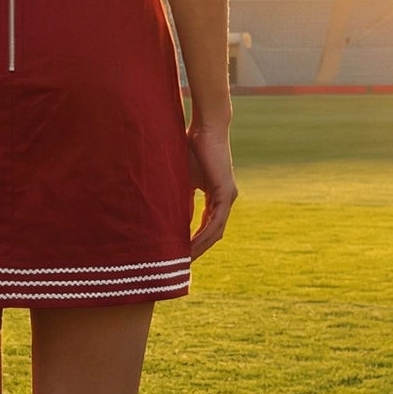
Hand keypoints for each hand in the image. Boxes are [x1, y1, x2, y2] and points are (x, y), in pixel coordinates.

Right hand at [187, 120, 235, 259]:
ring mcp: (228, 197)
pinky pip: (216, 221)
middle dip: (198, 250)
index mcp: (216, 196)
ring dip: (201, 247)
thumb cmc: (191, 148)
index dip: (195, 241)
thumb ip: (180, 197)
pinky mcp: (226, 192)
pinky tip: (191, 245)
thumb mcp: (182, 179)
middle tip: (181, 265)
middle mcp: (225, 199)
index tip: (180, 254)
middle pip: (214, 234)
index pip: (207, 226)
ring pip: (216, 231)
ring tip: (184, 260)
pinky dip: (204, 235)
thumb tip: (164, 215)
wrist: (205, 128)